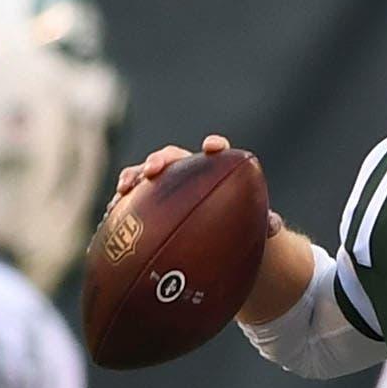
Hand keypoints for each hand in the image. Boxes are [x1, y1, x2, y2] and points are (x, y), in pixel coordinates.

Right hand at [110, 135, 282, 235]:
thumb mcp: (253, 229)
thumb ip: (265, 224)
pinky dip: (121, 205)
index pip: (214, 153)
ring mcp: (164, 187)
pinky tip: (111, 214)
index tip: (213, 147)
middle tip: (153, 170)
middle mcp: (186, 173)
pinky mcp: (147, 204)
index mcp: (213, 172)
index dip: (213, 147)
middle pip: (171, 157)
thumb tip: (274, 226)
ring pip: (145, 175)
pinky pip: (131, 200)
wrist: (217, 240)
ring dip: (133, 177)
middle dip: (160, 160)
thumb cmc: (238, 228)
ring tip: (123, 190)